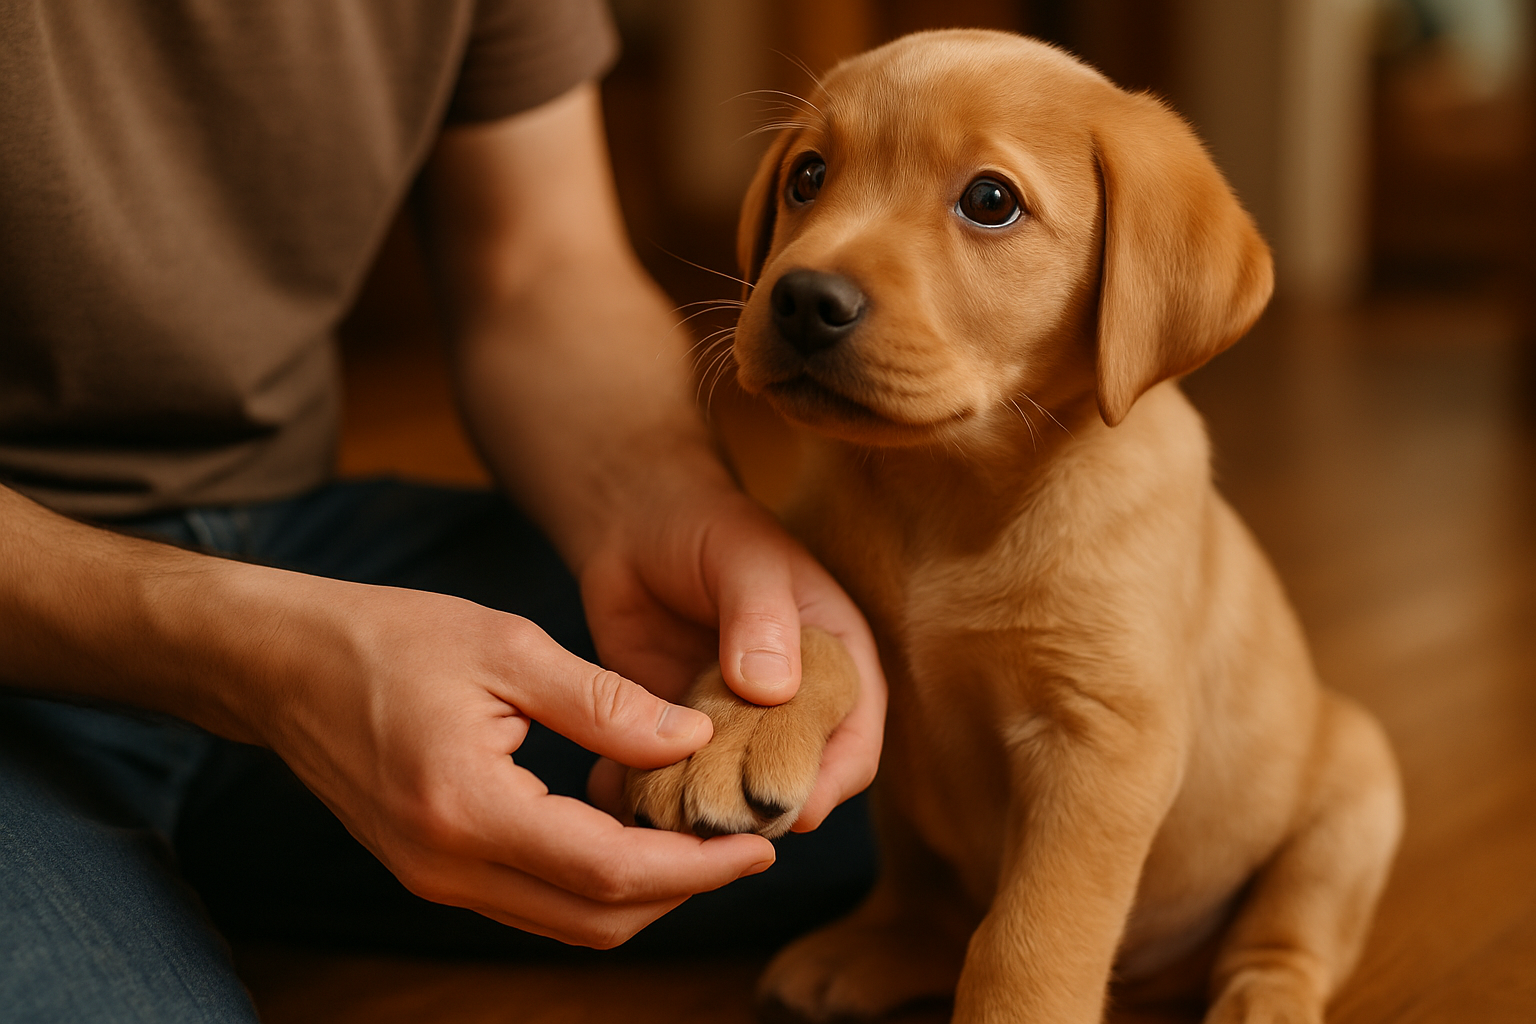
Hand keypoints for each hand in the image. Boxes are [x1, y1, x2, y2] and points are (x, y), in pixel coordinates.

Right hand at [246, 569, 776, 947]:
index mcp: (469, 808)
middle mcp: (448, 866)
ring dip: (642, 894)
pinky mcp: (432, 870)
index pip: (611, 872)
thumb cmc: (388, 637)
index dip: (697, 869)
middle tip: (743, 846)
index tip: (758, 848)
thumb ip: (604, 703)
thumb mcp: (508, 645)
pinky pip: (532, 901)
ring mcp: (434, 878)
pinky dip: (594, 883)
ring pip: (566, 922)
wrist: (281, 664)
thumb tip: (692, 740)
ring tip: (701, 840)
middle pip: (596, 920)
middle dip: (683, 892)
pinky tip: (630, 833)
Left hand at [579, 479, 885, 832]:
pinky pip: (672, 782)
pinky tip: (613, 786)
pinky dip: (648, 794)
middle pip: (792, 785)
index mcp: (837, 663)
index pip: (855, 745)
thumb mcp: (744, 558)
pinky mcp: (681, 735)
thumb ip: (762, 617)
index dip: (829, 782)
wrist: (636, 526)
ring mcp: (737, 726)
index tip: (786, 806)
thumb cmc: (708, 527)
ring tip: (656, 804)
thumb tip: (775, 690)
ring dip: (696, 809)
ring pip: (729, 794)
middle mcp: (794, 706)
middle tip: (709, 815)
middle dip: (754, 808)